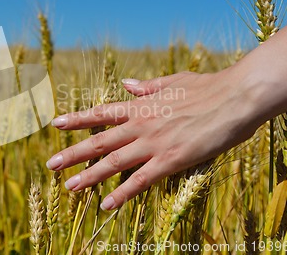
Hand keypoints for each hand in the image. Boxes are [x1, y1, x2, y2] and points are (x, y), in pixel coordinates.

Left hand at [46, 70, 260, 209]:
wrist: (235, 97)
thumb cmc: (207, 87)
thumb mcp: (172, 81)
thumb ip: (147, 86)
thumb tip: (126, 84)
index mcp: (141, 106)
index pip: (101, 114)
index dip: (77, 120)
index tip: (56, 125)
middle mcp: (141, 125)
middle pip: (100, 142)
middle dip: (73, 154)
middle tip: (51, 165)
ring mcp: (153, 144)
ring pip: (114, 163)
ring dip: (90, 176)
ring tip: (69, 187)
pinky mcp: (171, 161)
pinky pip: (141, 181)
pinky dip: (123, 194)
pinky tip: (106, 205)